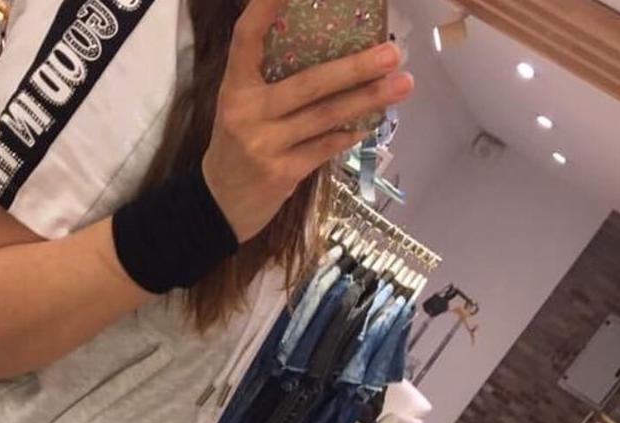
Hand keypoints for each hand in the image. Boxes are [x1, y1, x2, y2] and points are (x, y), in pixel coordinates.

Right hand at [203, 0, 413, 241]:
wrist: (217, 206)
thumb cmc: (237, 148)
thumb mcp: (241, 108)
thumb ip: (272, 83)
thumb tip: (333, 52)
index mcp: (234, 88)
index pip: (247, 38)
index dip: (265, 7)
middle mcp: (247, 113)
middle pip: (308, 83)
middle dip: (355, 67)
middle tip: (392, 52)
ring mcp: (264, 145)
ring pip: (325, 116)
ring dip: (368, 99)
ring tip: (402, 85)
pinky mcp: (281, 173)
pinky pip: (325, 148)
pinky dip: (350, 134)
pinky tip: (371, 123)